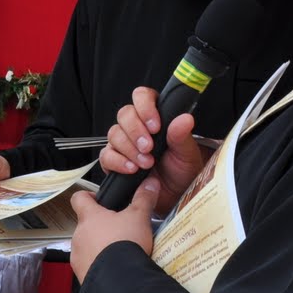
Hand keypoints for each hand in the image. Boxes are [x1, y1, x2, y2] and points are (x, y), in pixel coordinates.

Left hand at [69, 178, 158, 282]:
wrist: (120, 279)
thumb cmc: (126, 244)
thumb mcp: (139, 217)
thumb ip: (144, 199)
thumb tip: (150, 183)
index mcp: (89, 217)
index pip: (79, 198)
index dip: (88, 196)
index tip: (98, 199)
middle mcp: (78, 235)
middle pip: (86, 225)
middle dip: (101, 227)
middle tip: (119, 231)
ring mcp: (77, 255)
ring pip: (87, 245)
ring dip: (99, 246)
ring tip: (119, 252)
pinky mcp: (81, 273)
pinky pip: (88, 264)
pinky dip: (99, 264)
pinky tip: (114, 267)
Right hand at [99, 87, 203, 214]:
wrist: (173, 196)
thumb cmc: (181, 171)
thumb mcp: (187, 154)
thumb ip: (182, 136)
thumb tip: (185, 118)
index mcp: (155, 116)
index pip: (142, 96)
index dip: (144, 106)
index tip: (155, 125)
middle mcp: (137, 126)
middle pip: (124, 114)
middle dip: (135, 131)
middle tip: (149, 147)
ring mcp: (123, 143)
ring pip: (114, 134)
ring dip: (129, 149)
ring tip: (146, 163)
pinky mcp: (113, 161)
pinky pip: (106, 155)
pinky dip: (118, 162)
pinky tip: (131, 169)